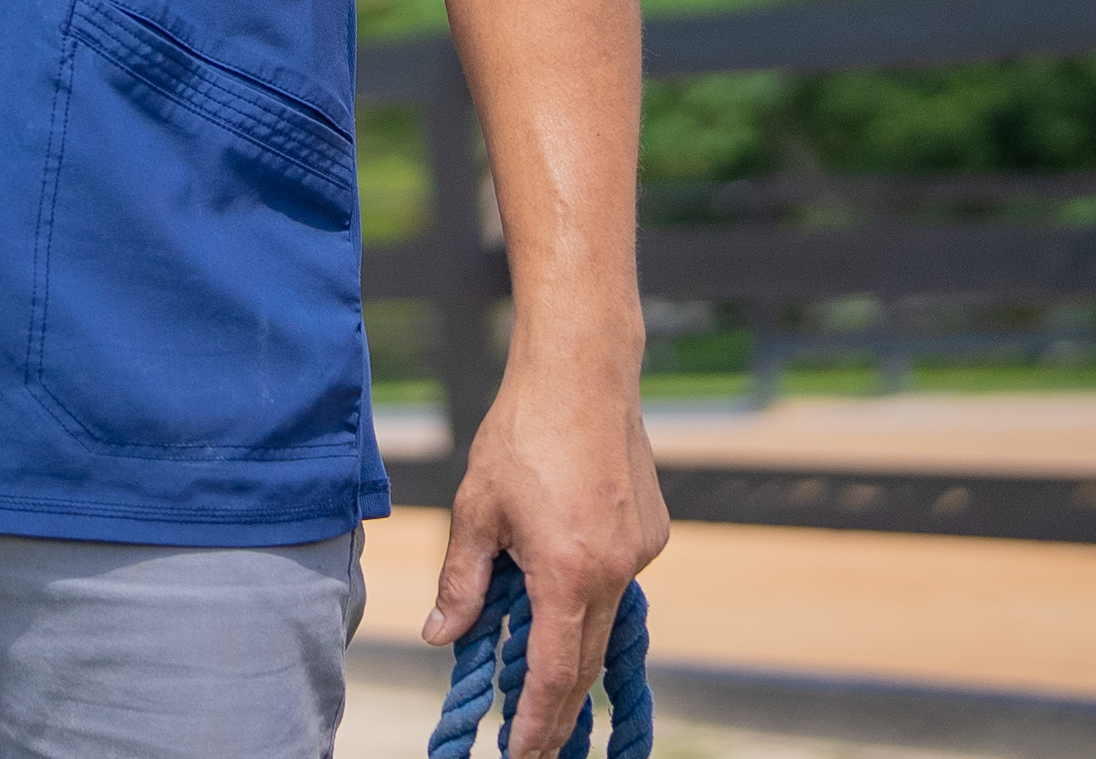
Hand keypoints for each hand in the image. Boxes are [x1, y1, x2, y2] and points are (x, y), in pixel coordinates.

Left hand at [421, 364, 667, 757]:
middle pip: (586, 660)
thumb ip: (462, 581)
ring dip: (573, 647)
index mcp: (566, 572)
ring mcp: (639, 553)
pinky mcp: (653, 532)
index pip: (555, 672)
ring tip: (536, 674)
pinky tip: (561, 571)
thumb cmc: (521, 434)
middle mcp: (613, 571)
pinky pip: (617, 580)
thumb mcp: (475, 510)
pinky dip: (588, 593)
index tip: (521, 752)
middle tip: (533, 741)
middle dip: (558, 706)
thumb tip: (442, 634)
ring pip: (604, 620)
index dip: (537, 720)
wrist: (582, 373)